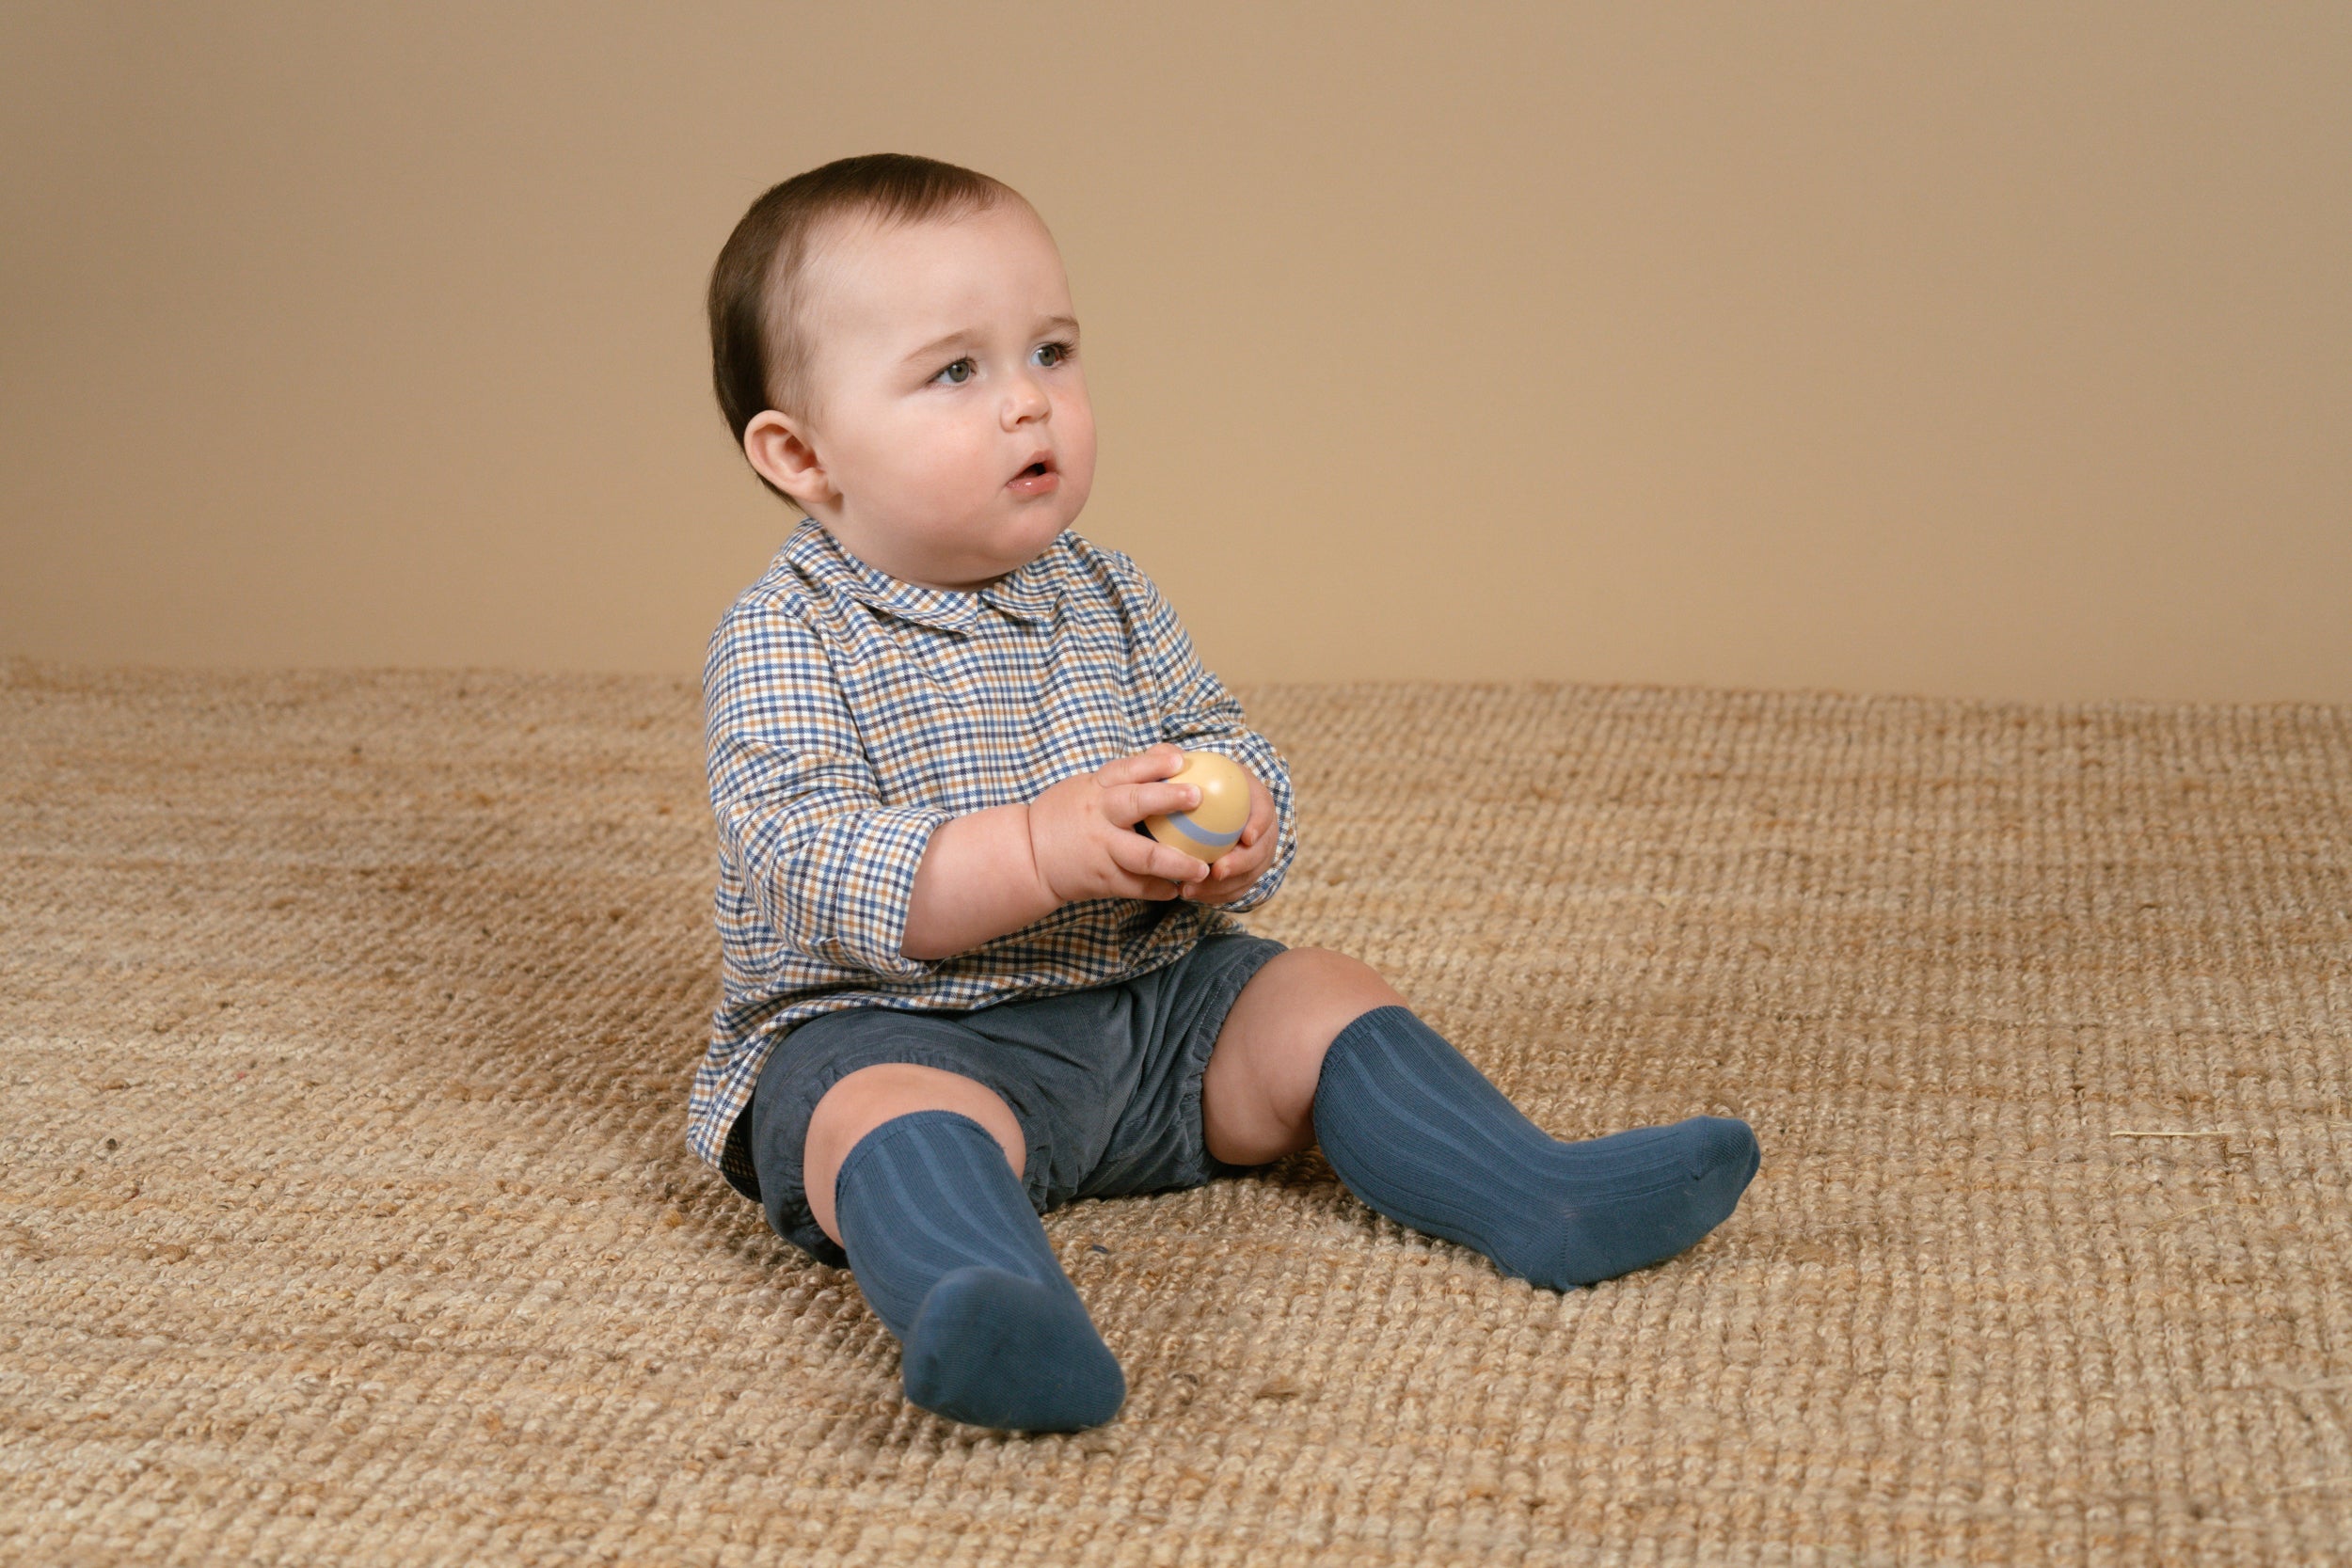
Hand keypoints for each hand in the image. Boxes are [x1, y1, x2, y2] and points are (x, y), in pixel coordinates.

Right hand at [1027, 743, 1222, 904]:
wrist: (1029, 856)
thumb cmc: (1066, 814)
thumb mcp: (1089, 785)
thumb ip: (1128, 774)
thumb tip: (1173, 754)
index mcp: (1096, 789)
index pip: (1126, 770)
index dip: (1153, 764)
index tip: (1180, 760)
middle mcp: (1100, 816)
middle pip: (1135, 804)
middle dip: (1168, 799)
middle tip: (1198, 798)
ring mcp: (1102, 850)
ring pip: (1142, 855)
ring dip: (1175, 862)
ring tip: (1202, 869)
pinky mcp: (1103, 879)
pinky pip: (1136, 886)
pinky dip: (1158, 889)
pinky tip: (1178, 889)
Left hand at [1173, 758, 1275, 904]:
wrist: (1201, 805)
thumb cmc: (1192, 781)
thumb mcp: (1184, 765)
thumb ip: (1173, 757)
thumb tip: (1169, 757)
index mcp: (1253, 797)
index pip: (1265, 809)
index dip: (1261, 824)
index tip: (1246, 837)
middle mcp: (1260, 828)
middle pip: (1261, 850)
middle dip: (1242, 864)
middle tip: (1217, 871)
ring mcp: (1254, 853)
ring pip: (1248, 875)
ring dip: (1223, 886)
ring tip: (1192, 889)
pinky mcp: (1242, 873)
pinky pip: (1234, 889)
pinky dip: (1215, 895)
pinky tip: (1191, 895)